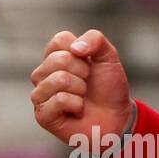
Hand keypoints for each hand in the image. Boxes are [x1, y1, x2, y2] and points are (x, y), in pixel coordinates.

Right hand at [30, 29, 131, 147]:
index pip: (60, 40)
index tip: (90, 66)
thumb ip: (95, 39)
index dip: (83, 52)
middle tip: (87, 84)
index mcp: (54, 56)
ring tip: (82, 97)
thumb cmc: (108, 89)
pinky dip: (77, 104)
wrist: (118, 118)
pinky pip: (60, 99)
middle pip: (59, 59)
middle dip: (83, 72)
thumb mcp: (108, 57)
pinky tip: (77, 111)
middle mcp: (43, 74)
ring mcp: (40, 95)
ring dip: (80, 88)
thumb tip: (75, 48)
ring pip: (59, 79)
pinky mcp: (42, 115)